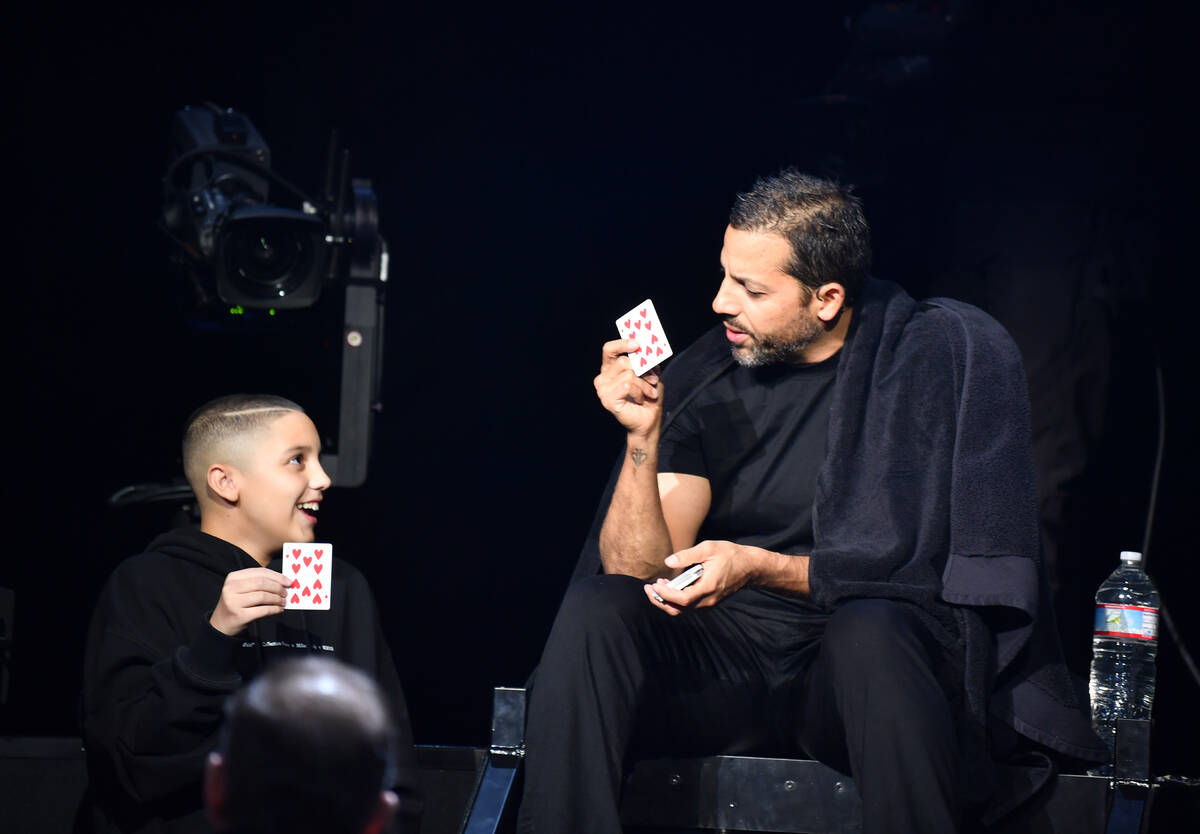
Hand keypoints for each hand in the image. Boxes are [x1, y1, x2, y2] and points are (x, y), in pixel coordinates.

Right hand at [209, 568, 290, 635]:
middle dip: (277, 587)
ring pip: (263, 596)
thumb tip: (283, 582)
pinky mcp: (239, 615)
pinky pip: (262, 610)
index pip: (259, 572)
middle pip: (262, 583)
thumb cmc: (237, 604)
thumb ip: (258, 582)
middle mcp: (231, 588)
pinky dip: (274, 609)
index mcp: (233, 577)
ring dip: (277, 599)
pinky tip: (278, 610)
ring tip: (283, 602)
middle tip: (286, 593)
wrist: (221, 624)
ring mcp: (233, 602)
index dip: (277, 576)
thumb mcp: (242, 589)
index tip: (288, 581)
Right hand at [594, 338, 661, 437]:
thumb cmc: (648, 397)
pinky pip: (627, 385)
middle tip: (654, 379)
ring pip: (628, 374)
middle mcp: (603, 378)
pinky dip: (640, 392)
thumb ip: (647, 360)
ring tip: (650, 393)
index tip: (637, 344)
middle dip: (643, 369)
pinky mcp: (607, 400)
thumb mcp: (650, 374)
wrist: (648, 420)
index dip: (622, 344)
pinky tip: (642, 399)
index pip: (609, 349)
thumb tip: (647, 349)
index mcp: (610, 368)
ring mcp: (603, 389)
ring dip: (644, 384)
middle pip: (623, 362)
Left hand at [643, 540, 757, 615]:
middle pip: (678, 609)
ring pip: (682, 610)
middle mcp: (708, 600)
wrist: (750, 567)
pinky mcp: (709, 602)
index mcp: (708, 587)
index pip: (682, 599)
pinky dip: (675, 600)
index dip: (665, 594)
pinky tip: (670, 587)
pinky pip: (688, 607)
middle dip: (660, 600)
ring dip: (667, 601)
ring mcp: (709, 603)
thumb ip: (687, 555)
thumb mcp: (709, 548)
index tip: (654, 584)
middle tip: (648, 587)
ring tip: (657, 586)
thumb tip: (668, 562)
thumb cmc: (730, 555)